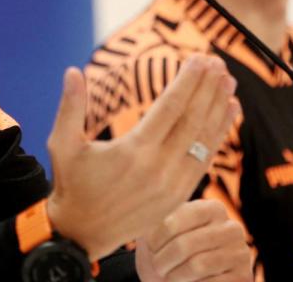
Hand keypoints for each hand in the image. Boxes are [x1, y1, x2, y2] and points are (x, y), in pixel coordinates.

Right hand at [45, 54, 238, 259]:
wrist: (81, 233)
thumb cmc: (72, 183)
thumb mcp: (63, 143)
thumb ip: (71, 106)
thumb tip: (72, 70)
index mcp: (133, 151)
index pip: (170, 107)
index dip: (188, 81)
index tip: (199, 59)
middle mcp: (158, 168)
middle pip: (193, 120)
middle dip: (208, 89)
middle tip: (218, 63)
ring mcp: (172, 185)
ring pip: (204, 140)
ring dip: (219, 109)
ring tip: (229, 82)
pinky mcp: (178, 197)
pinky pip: (205, 161)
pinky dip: (218, 135)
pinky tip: (227, 114)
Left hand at [135, 199, 251, 280]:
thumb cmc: (167, 255)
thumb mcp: (157, 234)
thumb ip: (153, 220)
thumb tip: (145, 213)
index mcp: (212, 208)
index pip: (178, 219)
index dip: (158, 237)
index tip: (149, 247)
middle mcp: (232, 227)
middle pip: (185, 245)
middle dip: (163, 261)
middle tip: (157, 267)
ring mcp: (241, 253)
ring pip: (198, 266)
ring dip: (175, 276)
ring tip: (169, 276)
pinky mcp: (243, 278)